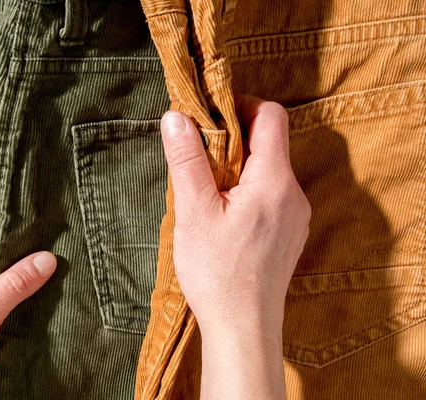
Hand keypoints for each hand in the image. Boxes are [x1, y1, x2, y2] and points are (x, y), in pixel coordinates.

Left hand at [0, 251, 56, 399]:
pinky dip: (27, 324)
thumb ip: (13, 285)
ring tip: (63, 290)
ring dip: (29, 304)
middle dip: (28, 279)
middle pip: (0, 280)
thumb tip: (47, 257)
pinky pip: (9, 326)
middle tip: (63, 269)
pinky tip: (50, 317)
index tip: (50, 249)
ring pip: (8, 305)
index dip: (17, 252)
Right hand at [160, 95, 309, 398]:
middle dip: (234, 140)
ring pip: (270, 170)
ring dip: (240, 168)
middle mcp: (294, 194)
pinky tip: (225, 215)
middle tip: (200, 158)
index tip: (211, 118)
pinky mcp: (290, 233)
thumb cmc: (217, 272)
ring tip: (209, 191)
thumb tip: (177, 116)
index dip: (241, 107)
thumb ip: (187, 160)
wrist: (243, 328)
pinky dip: (250, 191)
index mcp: (273, 181)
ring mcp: (296, 216)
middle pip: (270, 143)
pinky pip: (273, 195)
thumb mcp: (194, 212)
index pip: (271, 116)